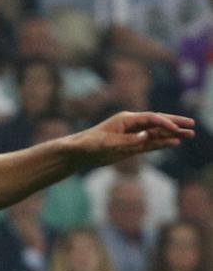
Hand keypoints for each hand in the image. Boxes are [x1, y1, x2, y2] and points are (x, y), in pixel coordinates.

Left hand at [69, 111, 195, 166]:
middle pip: (157, 122)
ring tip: (189, 134)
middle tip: (192, 124)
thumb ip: (128, 140)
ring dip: (172, 134)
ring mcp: (132, 135)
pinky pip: (150, 143)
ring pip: (156, 133)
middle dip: (175, 123)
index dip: (164, 123)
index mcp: (126, 119)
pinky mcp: (130, 145)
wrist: (78, 152)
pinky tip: (174, 143)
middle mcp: (132, 125)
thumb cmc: (89, 144)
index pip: (150, 119)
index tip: (176, 129)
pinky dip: (162, 143)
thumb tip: (147, 136)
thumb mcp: (107, 143)